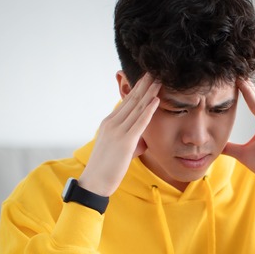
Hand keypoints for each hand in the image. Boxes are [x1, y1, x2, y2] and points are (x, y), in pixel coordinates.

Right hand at [79, 73, 160, 196]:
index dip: (137, 89)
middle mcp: (112, 123)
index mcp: (109, 123)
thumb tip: (144, 141)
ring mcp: (118, 131)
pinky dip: (148, 110)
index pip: (126, 102)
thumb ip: (133, 142)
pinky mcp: (124, 141)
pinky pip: (139, 122)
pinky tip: (156, 100)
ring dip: (149, 93)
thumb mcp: (120, 151)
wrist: (95, 182)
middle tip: (155, 71)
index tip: (147, 78)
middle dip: (144, 85)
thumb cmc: (107, 168)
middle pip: (131, 99)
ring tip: (159, 80)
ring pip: (136, 107)